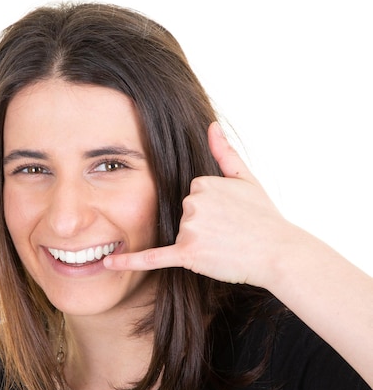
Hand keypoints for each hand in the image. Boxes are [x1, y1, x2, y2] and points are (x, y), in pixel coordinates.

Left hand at [104, 121, 297, 287]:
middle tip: (231, 232)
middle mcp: (193, 202)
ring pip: (180, 234)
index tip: (229, 214)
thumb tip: (211, 125)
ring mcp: (191, 228)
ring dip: (199, 242)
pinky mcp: (189, 254)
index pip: (190, 194)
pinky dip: (130, 261)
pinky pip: (153, 257)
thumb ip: (224, 152)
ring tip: (227, 244)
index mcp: (202, 183)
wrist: (280, 253)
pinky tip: (109, 264)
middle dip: (203, 225)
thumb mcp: (247, 179)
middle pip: (183, 214)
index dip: (210, 208)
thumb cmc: (265, 217)